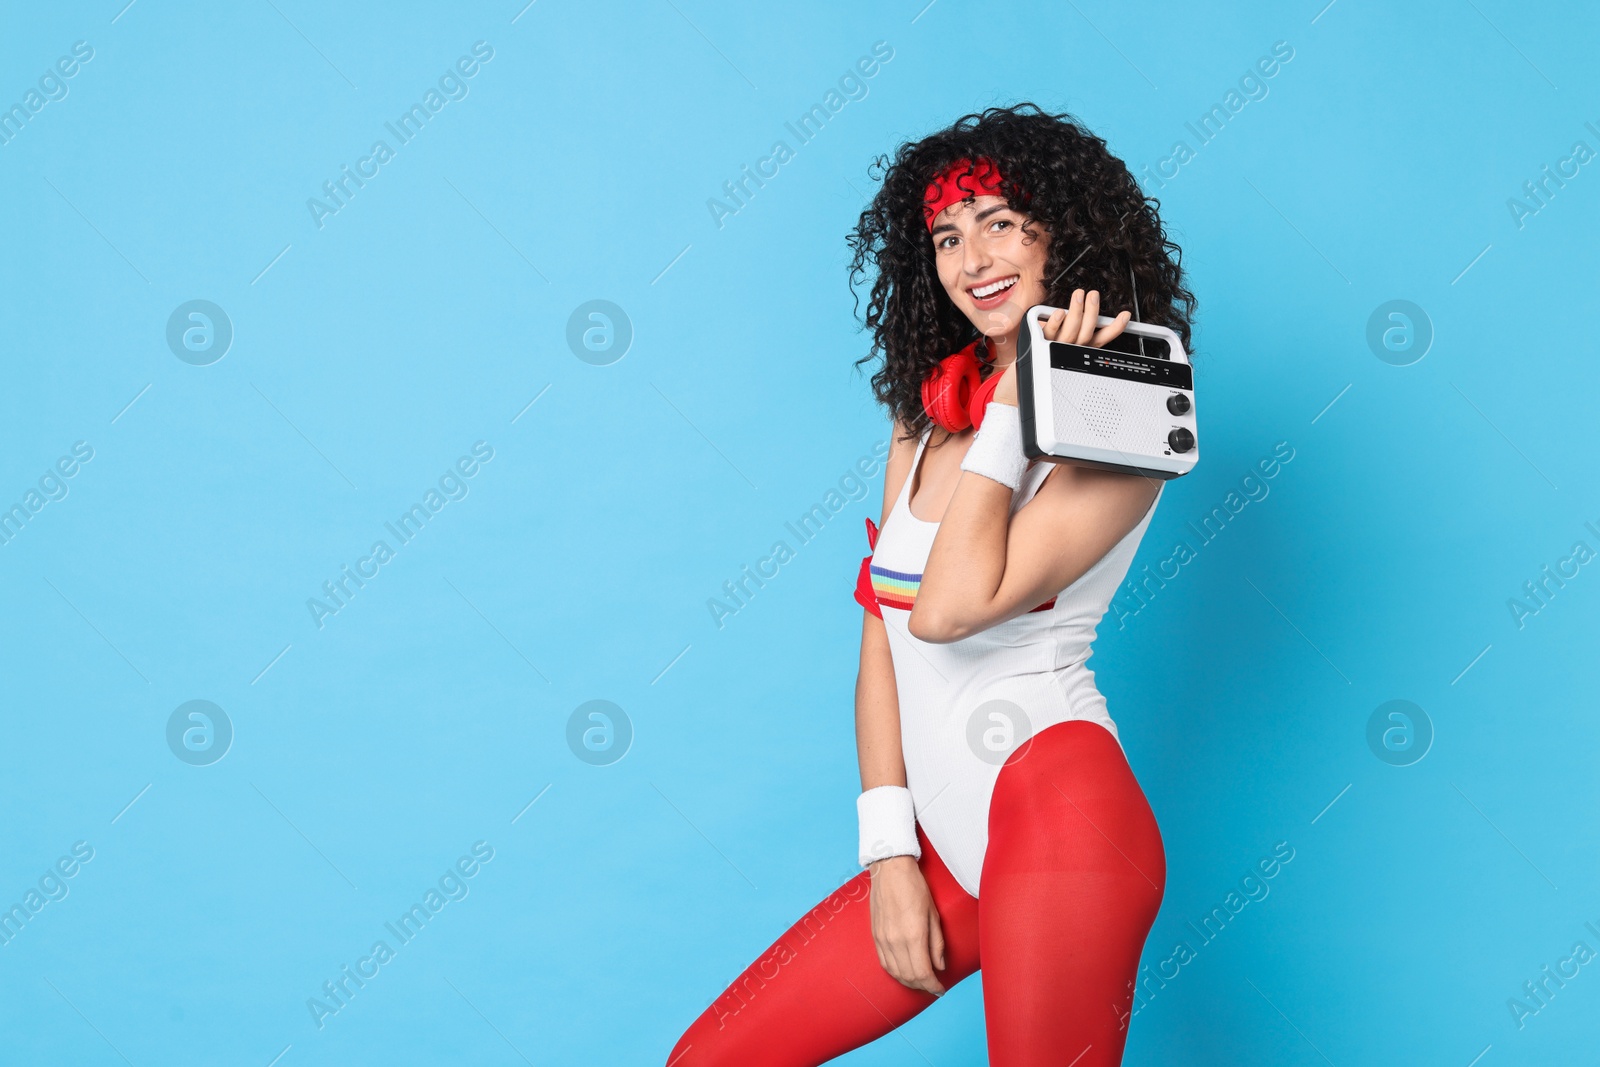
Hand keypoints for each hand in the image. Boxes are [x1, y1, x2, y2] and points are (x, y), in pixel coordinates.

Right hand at [867, 855, 946, 994]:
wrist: (890, 869)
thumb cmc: (915, 887)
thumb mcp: (933, 914)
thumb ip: (937, 943)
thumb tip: (940, 966)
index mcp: (913, 935)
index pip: (923, 973)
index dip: (933, 986)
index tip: (941, 989)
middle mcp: (895, 941)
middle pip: (909, 977)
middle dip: (923, 986)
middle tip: (934, 986)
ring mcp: (883, 939)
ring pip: (895, 973)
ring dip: (909, 982)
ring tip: (920, 982)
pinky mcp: (875, 935)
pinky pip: (884, 963)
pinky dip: (895, 972)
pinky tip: (904, 972)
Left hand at [1043, 287, 1130, 347]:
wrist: (1031, 353)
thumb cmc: (1052, 337)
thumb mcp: (1070, 330)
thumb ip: (1083, 321)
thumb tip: (1094, 303)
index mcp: (1082, 345)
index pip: (1102, 338)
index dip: (1115, 328)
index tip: (1125, 315)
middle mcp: (1071, 347)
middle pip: (1087, 333)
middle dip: (1092, 312)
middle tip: (1093, 294)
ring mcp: (1056, 344)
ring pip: (1071, 332)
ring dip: (1076, 311)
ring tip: (1079, 294)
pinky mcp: (1041, 341)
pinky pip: (1050, 332)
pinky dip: (1055, 321)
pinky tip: (1059, 312)